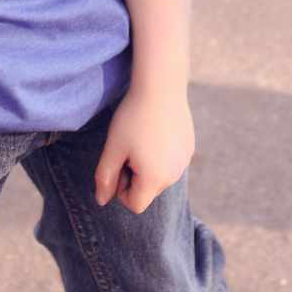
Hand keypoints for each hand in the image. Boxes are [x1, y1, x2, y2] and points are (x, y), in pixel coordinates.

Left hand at [94, 86, 194, 214]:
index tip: (118, 163)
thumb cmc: (132, 118)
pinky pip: (171, 162)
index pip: (135, 205)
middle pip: (148, 191)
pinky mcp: (189, 148)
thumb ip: (105, 177)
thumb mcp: (113, 148)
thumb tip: (102, 201)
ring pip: (159, 176)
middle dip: (134, 176)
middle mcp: (174, 176)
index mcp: (154, 179)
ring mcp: (184, 162)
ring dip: (147, 166)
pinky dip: (160, 154)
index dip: (120, 189)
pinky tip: (155, 131)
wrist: (161, 87)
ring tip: (141, 137)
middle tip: (128, 147)